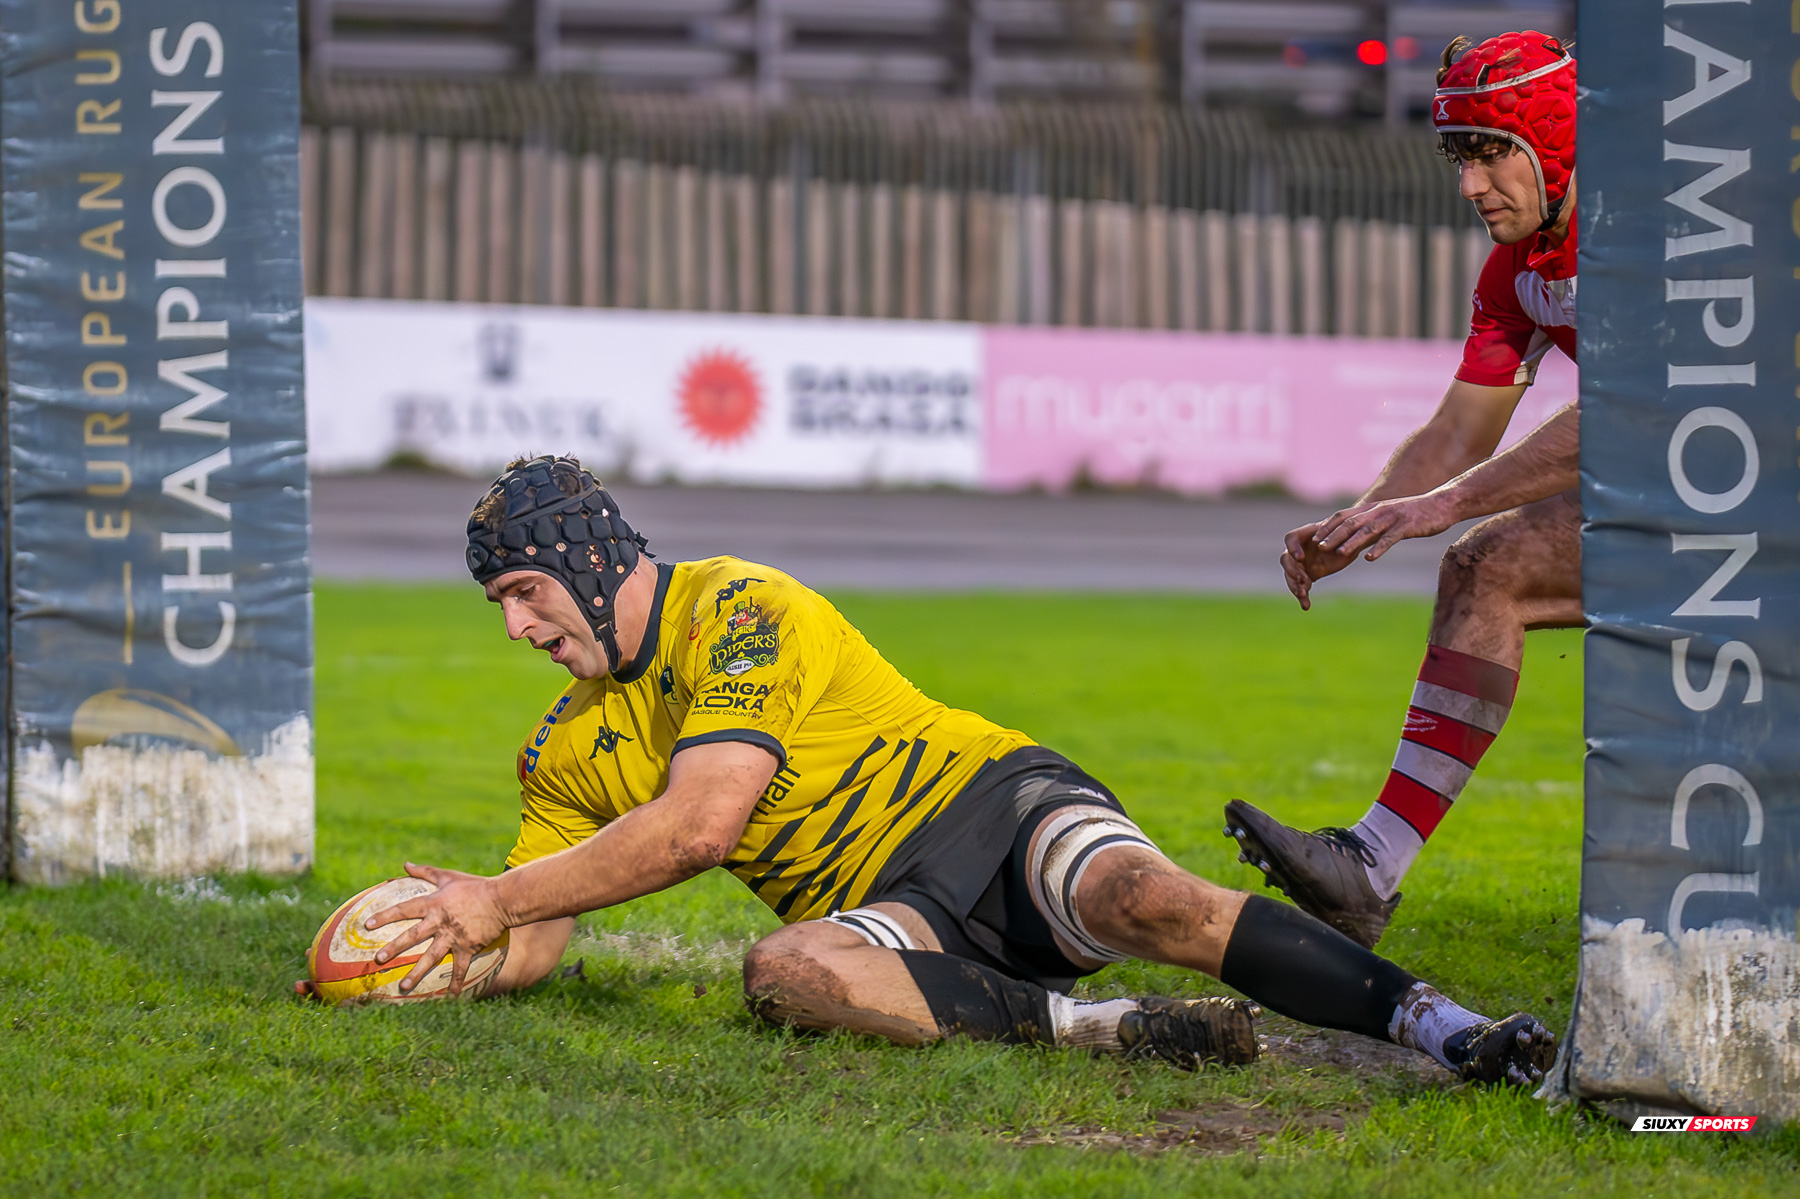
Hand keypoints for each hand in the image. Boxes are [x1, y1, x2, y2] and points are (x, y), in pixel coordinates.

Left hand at [364, 862, 508, 996]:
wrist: (502, 899)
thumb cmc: (474, 886)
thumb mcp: (448, 876)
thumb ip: (425, 872)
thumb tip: (405, 865)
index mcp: (434, 904)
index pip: (404, 909)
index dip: (385, 916)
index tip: (367, 925)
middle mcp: (441, 921)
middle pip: (413, 936)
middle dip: (394, 947)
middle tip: (378, 959)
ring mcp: (454, 936)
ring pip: (432, 957)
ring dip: (417, 973)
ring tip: (403, 987)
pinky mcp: (468, 947)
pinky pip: (460, 968)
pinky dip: (455, 982)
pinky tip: (449, 996)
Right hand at [1280, 515, 1365, 610]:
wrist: (1345, 547)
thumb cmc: (1346, 537)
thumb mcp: (1345, 536)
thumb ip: (1341, 539)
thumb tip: (1342, 546)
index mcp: (1305, 536)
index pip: (1291, 539)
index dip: (1293, 548)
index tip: (1300, 558)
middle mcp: (1298, 550)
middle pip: (1287, 560)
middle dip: (1293, 571)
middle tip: (1303, 580)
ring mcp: (1299, 565)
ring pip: (1290, 576)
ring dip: (1294, 586)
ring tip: (1303, 595)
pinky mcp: (1304, 579)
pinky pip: (1300, 588)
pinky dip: (1302, 597)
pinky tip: (1306, 606)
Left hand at [1314, 492, 1457, 563]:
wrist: (1442, 504)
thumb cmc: (1414, 514)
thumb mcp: (1389, 518)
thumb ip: (1372, 527)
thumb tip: (1356, 542)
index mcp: (1372, 509)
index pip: (1344, 517)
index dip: (1328, 527)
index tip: (1314, 539)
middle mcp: (1378, 511)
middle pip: (1351, 523)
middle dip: (1333, 535)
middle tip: (1319, 547)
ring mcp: (1392, 518)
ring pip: (1367, 530)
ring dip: (1352, 542)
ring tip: (1339, 554)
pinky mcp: (1406, 526)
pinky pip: (1390, 538)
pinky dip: (1379, 548)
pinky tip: (1370, 558)